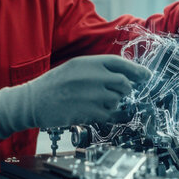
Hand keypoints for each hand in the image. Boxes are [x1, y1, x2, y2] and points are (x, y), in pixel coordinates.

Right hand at [0, 55, 150, 138]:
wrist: (31, 101)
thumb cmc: (53, 85)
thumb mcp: (74, 68)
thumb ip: (97, 70)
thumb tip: (123, 75)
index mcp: (87, 62)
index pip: (120, 64)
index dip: (137, 71)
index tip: (146, 76)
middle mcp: (91, 76)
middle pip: (123, 83)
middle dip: (127, 90)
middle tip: (124, 93)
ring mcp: (90, 95)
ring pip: (117, 100)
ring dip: (115, 103)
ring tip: (101, 103)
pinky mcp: (87, 112)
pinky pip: (109, 114)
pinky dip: (109, 115)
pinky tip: (100, 113)